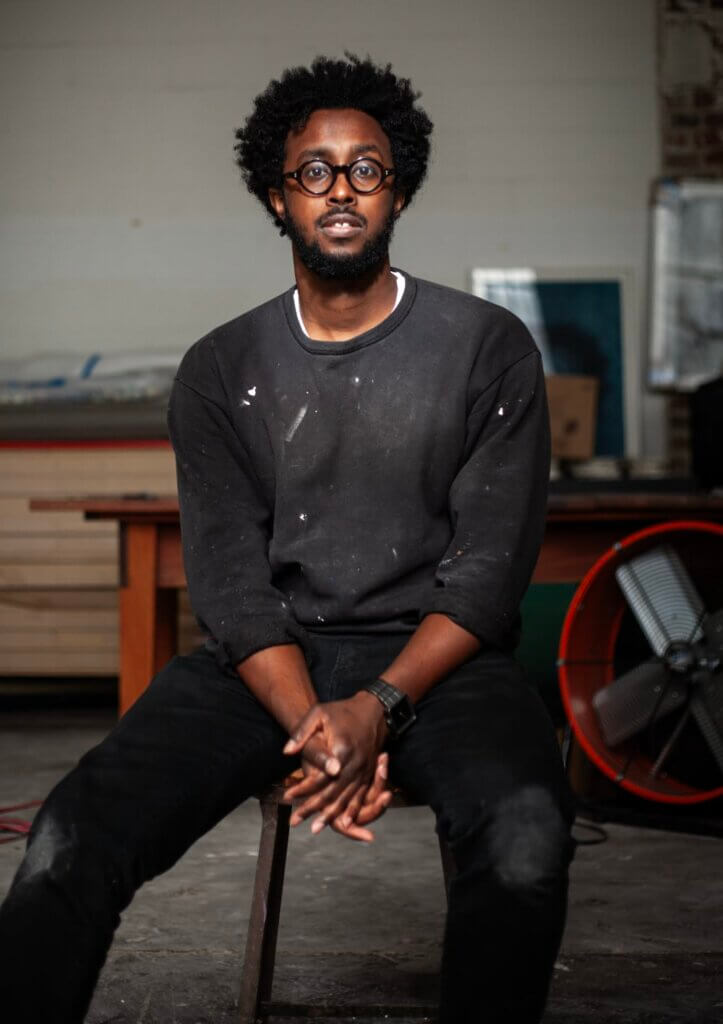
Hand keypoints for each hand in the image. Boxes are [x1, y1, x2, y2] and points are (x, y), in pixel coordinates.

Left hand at [282, 694, 390, 838]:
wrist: (373, 711)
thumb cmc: (342, 712)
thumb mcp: (318, 713)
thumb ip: (301, 733)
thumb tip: (286, 752)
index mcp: (341, 750)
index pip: (319, 777)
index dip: (302, 789)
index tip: (286, 797)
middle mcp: (355, 764)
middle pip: (332, 792)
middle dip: (313, 808)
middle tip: (295, 821)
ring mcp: (364, 770)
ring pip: (346, 798)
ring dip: (330, 815)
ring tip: (314, 828)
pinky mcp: (370, 774)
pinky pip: (361, 797)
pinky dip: (352, 811)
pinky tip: (344, 823)